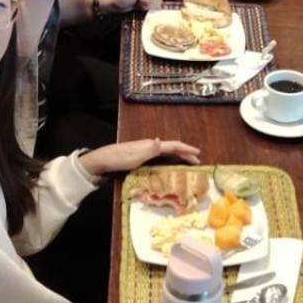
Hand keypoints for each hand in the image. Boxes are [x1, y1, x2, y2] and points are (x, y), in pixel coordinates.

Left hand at [84, 135, 201, 175]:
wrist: (104, 160)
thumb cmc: (120, 158)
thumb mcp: (136, 155)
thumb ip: (149, 149)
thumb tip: (160, 141)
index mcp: (152, 145)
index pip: (173, 146)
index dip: (186, 149)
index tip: (198, 153)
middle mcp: (150, 146)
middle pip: (172, 148)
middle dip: (185, 153)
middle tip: (196, 160)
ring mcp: (145, 150)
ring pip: (166, 151)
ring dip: (177, 155)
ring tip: (186, 160)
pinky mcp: (141, 155)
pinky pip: (160, 155)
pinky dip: (168, 157)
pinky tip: (166, 159)